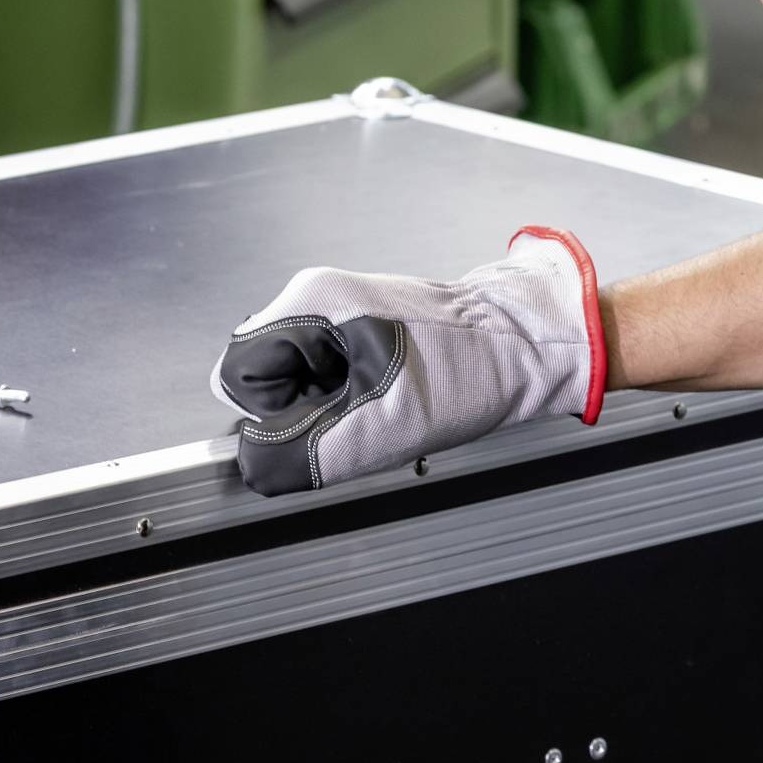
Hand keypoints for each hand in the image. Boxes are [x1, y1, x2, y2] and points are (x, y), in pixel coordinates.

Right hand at [210, 227, 605, 495]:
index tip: (326, 421)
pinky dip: (349, 401)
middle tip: (364, 413)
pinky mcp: (358, 329)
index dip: (272, 414)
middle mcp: (315, 297)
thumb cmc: (469, 372)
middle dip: (302, 411)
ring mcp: (336, 311)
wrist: (526, 346)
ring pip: (293, 383)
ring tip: (384, 404)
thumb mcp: (378, 428)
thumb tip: (251, 465)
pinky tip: (390, 398)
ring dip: (329, 410)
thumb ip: (299, 452)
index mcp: (310, 303)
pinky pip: (324, 379)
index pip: (236, 374)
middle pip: (262, 377)